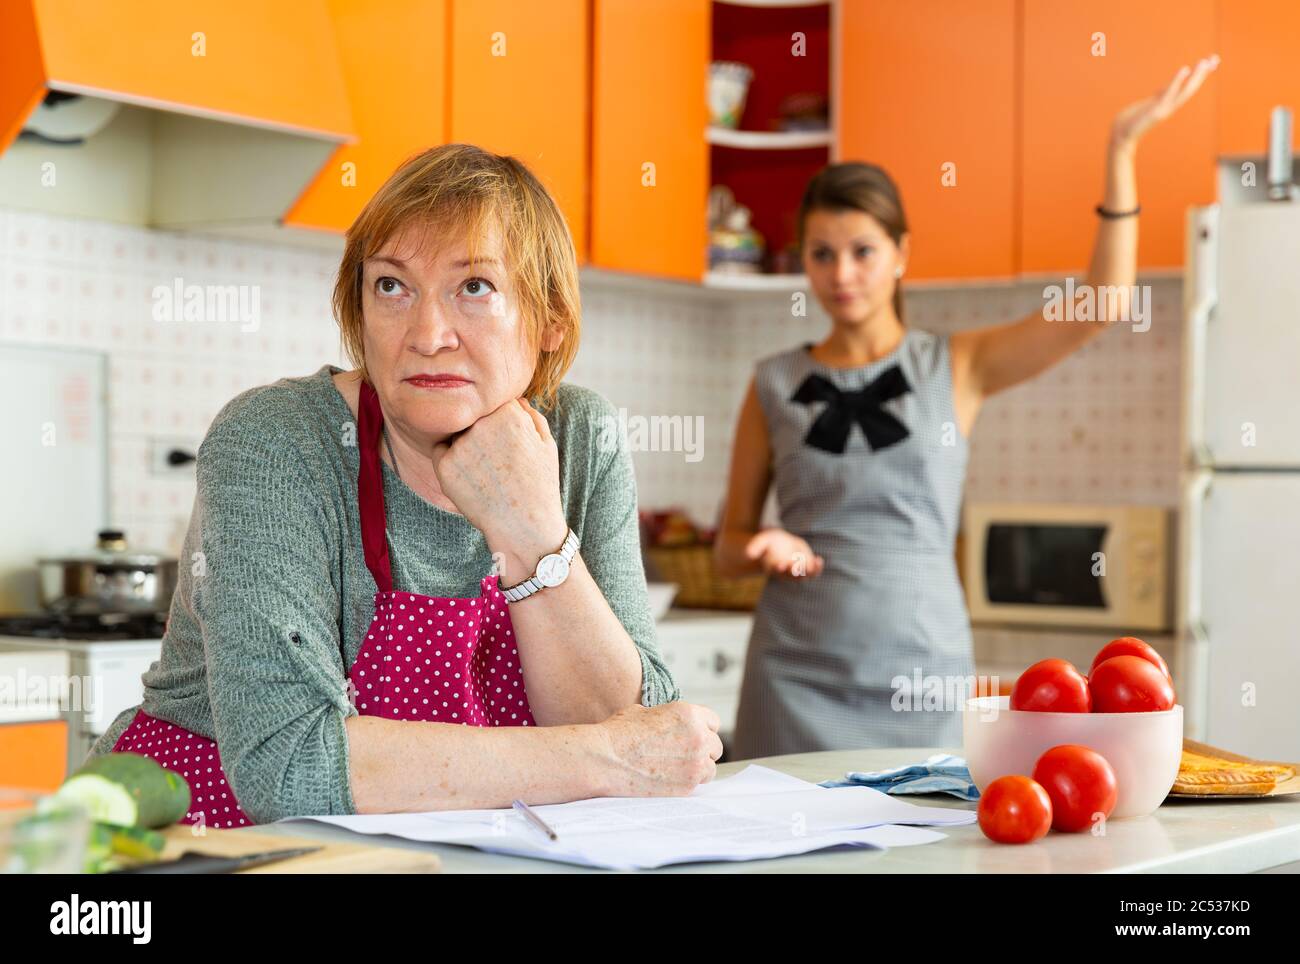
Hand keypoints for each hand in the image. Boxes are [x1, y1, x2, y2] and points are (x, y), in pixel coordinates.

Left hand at [429, 397, 566, 575]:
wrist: (524, 526)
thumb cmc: (540, 485)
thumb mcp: (547, 444)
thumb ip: (530, 415)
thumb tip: (514, 400)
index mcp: (508, 413)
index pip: (494, 405)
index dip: (502, 426)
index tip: (509, 446)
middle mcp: (481, 425)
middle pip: (473, 417)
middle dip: (481, 433)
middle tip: (496, 461)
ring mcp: (460, 445)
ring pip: (456, 434)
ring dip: (466, 447)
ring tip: (486, 473)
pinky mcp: (443, 466)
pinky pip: (441, 452)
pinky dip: (451, 462)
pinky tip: (472, 480)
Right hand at [593, 702, 722, 795]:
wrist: (606, 759)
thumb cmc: (619, 733)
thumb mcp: (645, 712)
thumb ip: (668, 718)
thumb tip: (672, 725)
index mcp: (689, 714)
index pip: (713, 721)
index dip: (703, 728)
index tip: (695, 735)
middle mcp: (698, 737)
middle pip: (715, 746)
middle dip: (702, 749)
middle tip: (685, 754)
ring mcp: (695, 763)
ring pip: (710, 768)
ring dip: (698, 768)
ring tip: (678, 768)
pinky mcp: (687, 786)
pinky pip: (698, 785)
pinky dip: (688, 783)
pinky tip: (671, 779)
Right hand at [745, 528, 823, 578]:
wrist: (782, 545)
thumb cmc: (770, 543)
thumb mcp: (762, 540)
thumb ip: (755, 546)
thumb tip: (747, 554)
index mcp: (774, 567)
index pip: (777, 571)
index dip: (779, 568)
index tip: (780, 564)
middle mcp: (787, 572)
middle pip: (791, 575)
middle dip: (795, 570)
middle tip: (797, 565)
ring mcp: (798, 571)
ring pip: (805, 575)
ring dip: (810, 571)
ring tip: (814, 564)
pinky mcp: (808, 567)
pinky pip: (814, 571)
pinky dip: (817, 567)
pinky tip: (818, 560)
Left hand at [1110, 55, 1217, 152]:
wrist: (1120, 136)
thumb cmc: (1131, 120)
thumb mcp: (1149, 104)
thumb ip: (1159, 96)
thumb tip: (1166, 87)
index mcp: (1168, 103)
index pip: (1188, 87)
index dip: (1200, 75)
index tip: (1212, 61)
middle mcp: (1170, 106)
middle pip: (1190, 88)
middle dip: (1202, 74)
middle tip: (1214, 58)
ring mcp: (1164, 109)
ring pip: (1184, 91)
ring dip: (1196, 77)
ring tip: (1204, 62)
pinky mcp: (1156, 111)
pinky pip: (1169, 93)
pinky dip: (1177, 81)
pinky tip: (1185, 69)